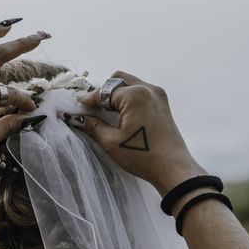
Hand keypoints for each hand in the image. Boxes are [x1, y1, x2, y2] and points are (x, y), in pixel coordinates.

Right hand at [66, 71, 205, 195]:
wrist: (173, 169)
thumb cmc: (142, 156)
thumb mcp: (111, 142)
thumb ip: (92, 126)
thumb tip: (75, 117)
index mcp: (135, 95)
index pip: (104, 91)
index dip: (88, 100)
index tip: (75, 107)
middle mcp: (148, 89)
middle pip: (118, 80)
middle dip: (103, 92)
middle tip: (92, 108)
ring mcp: (158, 95)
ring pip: (130, 84)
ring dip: (115, 94)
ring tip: (105, 112)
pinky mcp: (162, 104)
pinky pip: (140, 92)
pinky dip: (127, 99)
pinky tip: (120, 115)